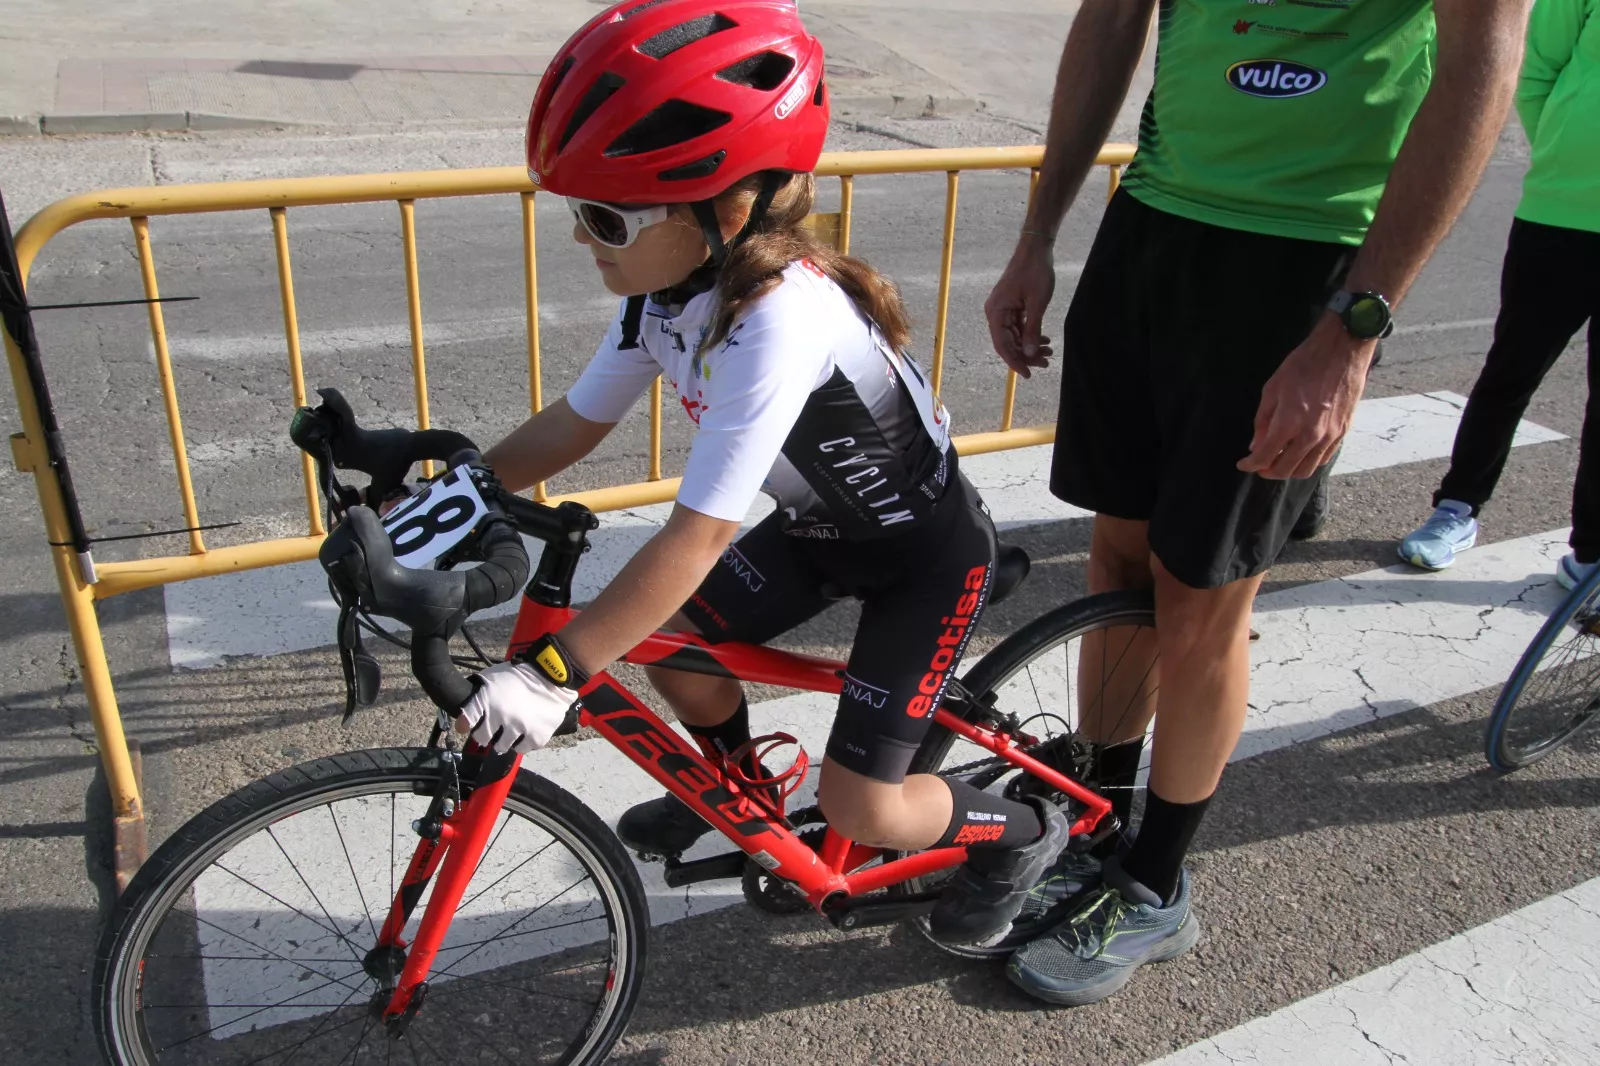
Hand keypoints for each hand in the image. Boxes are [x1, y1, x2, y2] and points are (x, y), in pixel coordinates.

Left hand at [456, 661, 576, 753]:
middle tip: (492, 729)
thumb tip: (465, 714)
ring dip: (503, 741)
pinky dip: (522, 742)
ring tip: (509, 733)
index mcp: (487, 700)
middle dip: (485, 735)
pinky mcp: (536, 737)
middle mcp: (500, 718)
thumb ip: (478, 694)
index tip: (469, 725)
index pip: (466, 721)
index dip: (466, 724)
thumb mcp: (492, 677)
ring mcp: (519, 729)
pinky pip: (523, 748)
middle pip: (482, 739)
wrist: (552, 676)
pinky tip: (524, 734)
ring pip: (502, 746)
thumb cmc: (519, 674)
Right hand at [984, 235, 1056, 377]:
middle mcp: (996, 313)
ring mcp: (1003, 310)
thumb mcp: (1037, 304)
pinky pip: (1018, 327)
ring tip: (1049, 352)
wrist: (1036, 249)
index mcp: (996, 312)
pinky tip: (1044, 340)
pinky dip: (1030, 335)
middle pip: (1008, 343)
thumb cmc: (1035, 272)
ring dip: (1030, 346)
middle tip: (1046, 363)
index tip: (1028, 374)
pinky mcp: (1011, 307)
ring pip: (1015, 337)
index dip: (1015, 362)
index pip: (1002, 345)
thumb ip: (1032, 330)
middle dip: (1026, 355)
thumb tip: (1028, 354)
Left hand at [1238, 313, 1376, 479]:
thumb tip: (1255, 445)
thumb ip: (1262, 421)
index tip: (1243, 464)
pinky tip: (1299, 454)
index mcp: (1289, 423)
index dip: (1250, 465)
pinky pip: (1323, 459)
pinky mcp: (1343, 432)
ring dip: (1288, 471)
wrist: (1342, 351)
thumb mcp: (1272, 389)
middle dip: (1267, 471)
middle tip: (1259, 465)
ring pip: (1306, 470)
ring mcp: (1330, 436)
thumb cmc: (1304, 365)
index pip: (1265, 456)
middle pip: (1285, 469)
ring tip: (1278, 462)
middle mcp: (1311, 435)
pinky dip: (1308, 463)